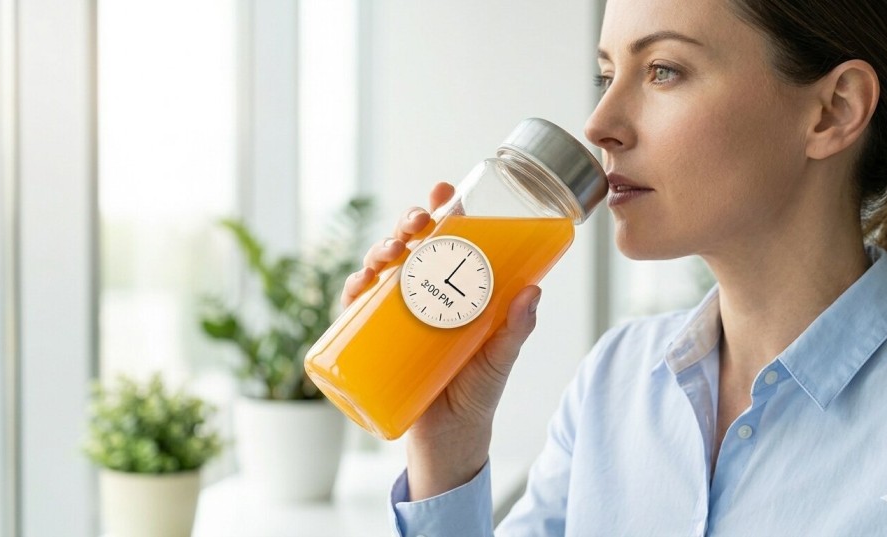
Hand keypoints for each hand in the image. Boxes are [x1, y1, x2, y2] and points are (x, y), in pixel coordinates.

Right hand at [338, 181, 541, 500]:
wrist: (449, 440)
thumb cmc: (477, 394)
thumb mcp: (499, 360)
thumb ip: (516, 330)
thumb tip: (533, 293)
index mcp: (456, 288)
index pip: (449, 239)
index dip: (444, 210)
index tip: (445, 191)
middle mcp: (424, 293)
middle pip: (411, 245)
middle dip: (408, 224)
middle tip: (418, 222)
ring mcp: (397, 314)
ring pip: (382, 267)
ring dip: (380, 249)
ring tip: (391, 254)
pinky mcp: (374, 338)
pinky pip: (356, 307)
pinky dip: (353, 289)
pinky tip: (359, 284)